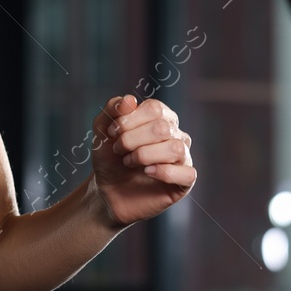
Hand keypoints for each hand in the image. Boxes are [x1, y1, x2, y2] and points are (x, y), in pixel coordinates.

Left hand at [89, 94, 196, 228]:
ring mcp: (183, 157)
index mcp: (161, 117)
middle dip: (132, 140)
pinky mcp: (185, 181)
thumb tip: (130, 100)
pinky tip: (147, 173)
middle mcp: (176, 134)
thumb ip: (112, 110)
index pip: (154, 108)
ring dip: (145, 156)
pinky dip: (164, 172)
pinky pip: (187, 173)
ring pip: (176, 149)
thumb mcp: (103, 131)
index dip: (129, 120)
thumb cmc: (109, 158)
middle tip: (118, 150)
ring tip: (129, 162)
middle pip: (163, 128)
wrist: (107, 191)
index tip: (112, 133)